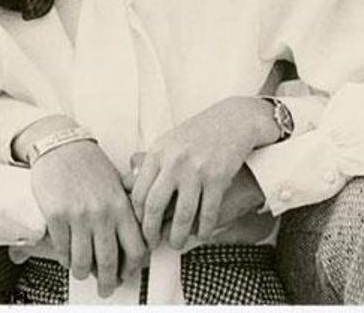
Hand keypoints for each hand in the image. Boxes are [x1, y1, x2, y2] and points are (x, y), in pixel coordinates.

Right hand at [27, 127, 146, 297]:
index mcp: (121, 205)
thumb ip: (126, 209)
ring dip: (83, 272)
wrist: (61, 145)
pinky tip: (67, 256)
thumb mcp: (117, 183)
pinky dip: (65, 258)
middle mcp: (102, 213)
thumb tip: (134, 239)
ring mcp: (78, 216)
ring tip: (82, 272)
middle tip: (105, 289)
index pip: (136, 248)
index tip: (127, 273)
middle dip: (107, 282)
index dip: (133, 268)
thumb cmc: (90, 164)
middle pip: (108, 262)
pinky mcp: (56, 215)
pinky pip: (62, 250)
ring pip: (82, 262)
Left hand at [130, 96, 278, 248]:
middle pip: (155, 206)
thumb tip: (129, 183)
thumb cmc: (200, 132)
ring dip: (178, 236)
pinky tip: (202, 233)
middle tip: (152, 244)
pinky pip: (208, 212)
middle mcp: (174, 161)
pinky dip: (204, 228)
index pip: (139, 192)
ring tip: (177, 243)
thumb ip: (150, 161)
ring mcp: (196, 169)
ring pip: (183, 214)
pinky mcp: (218, 177)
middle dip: (151, 232)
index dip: (137, 216)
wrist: (234, 119)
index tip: (139, 228)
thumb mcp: (169, 140)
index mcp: (158, 151)